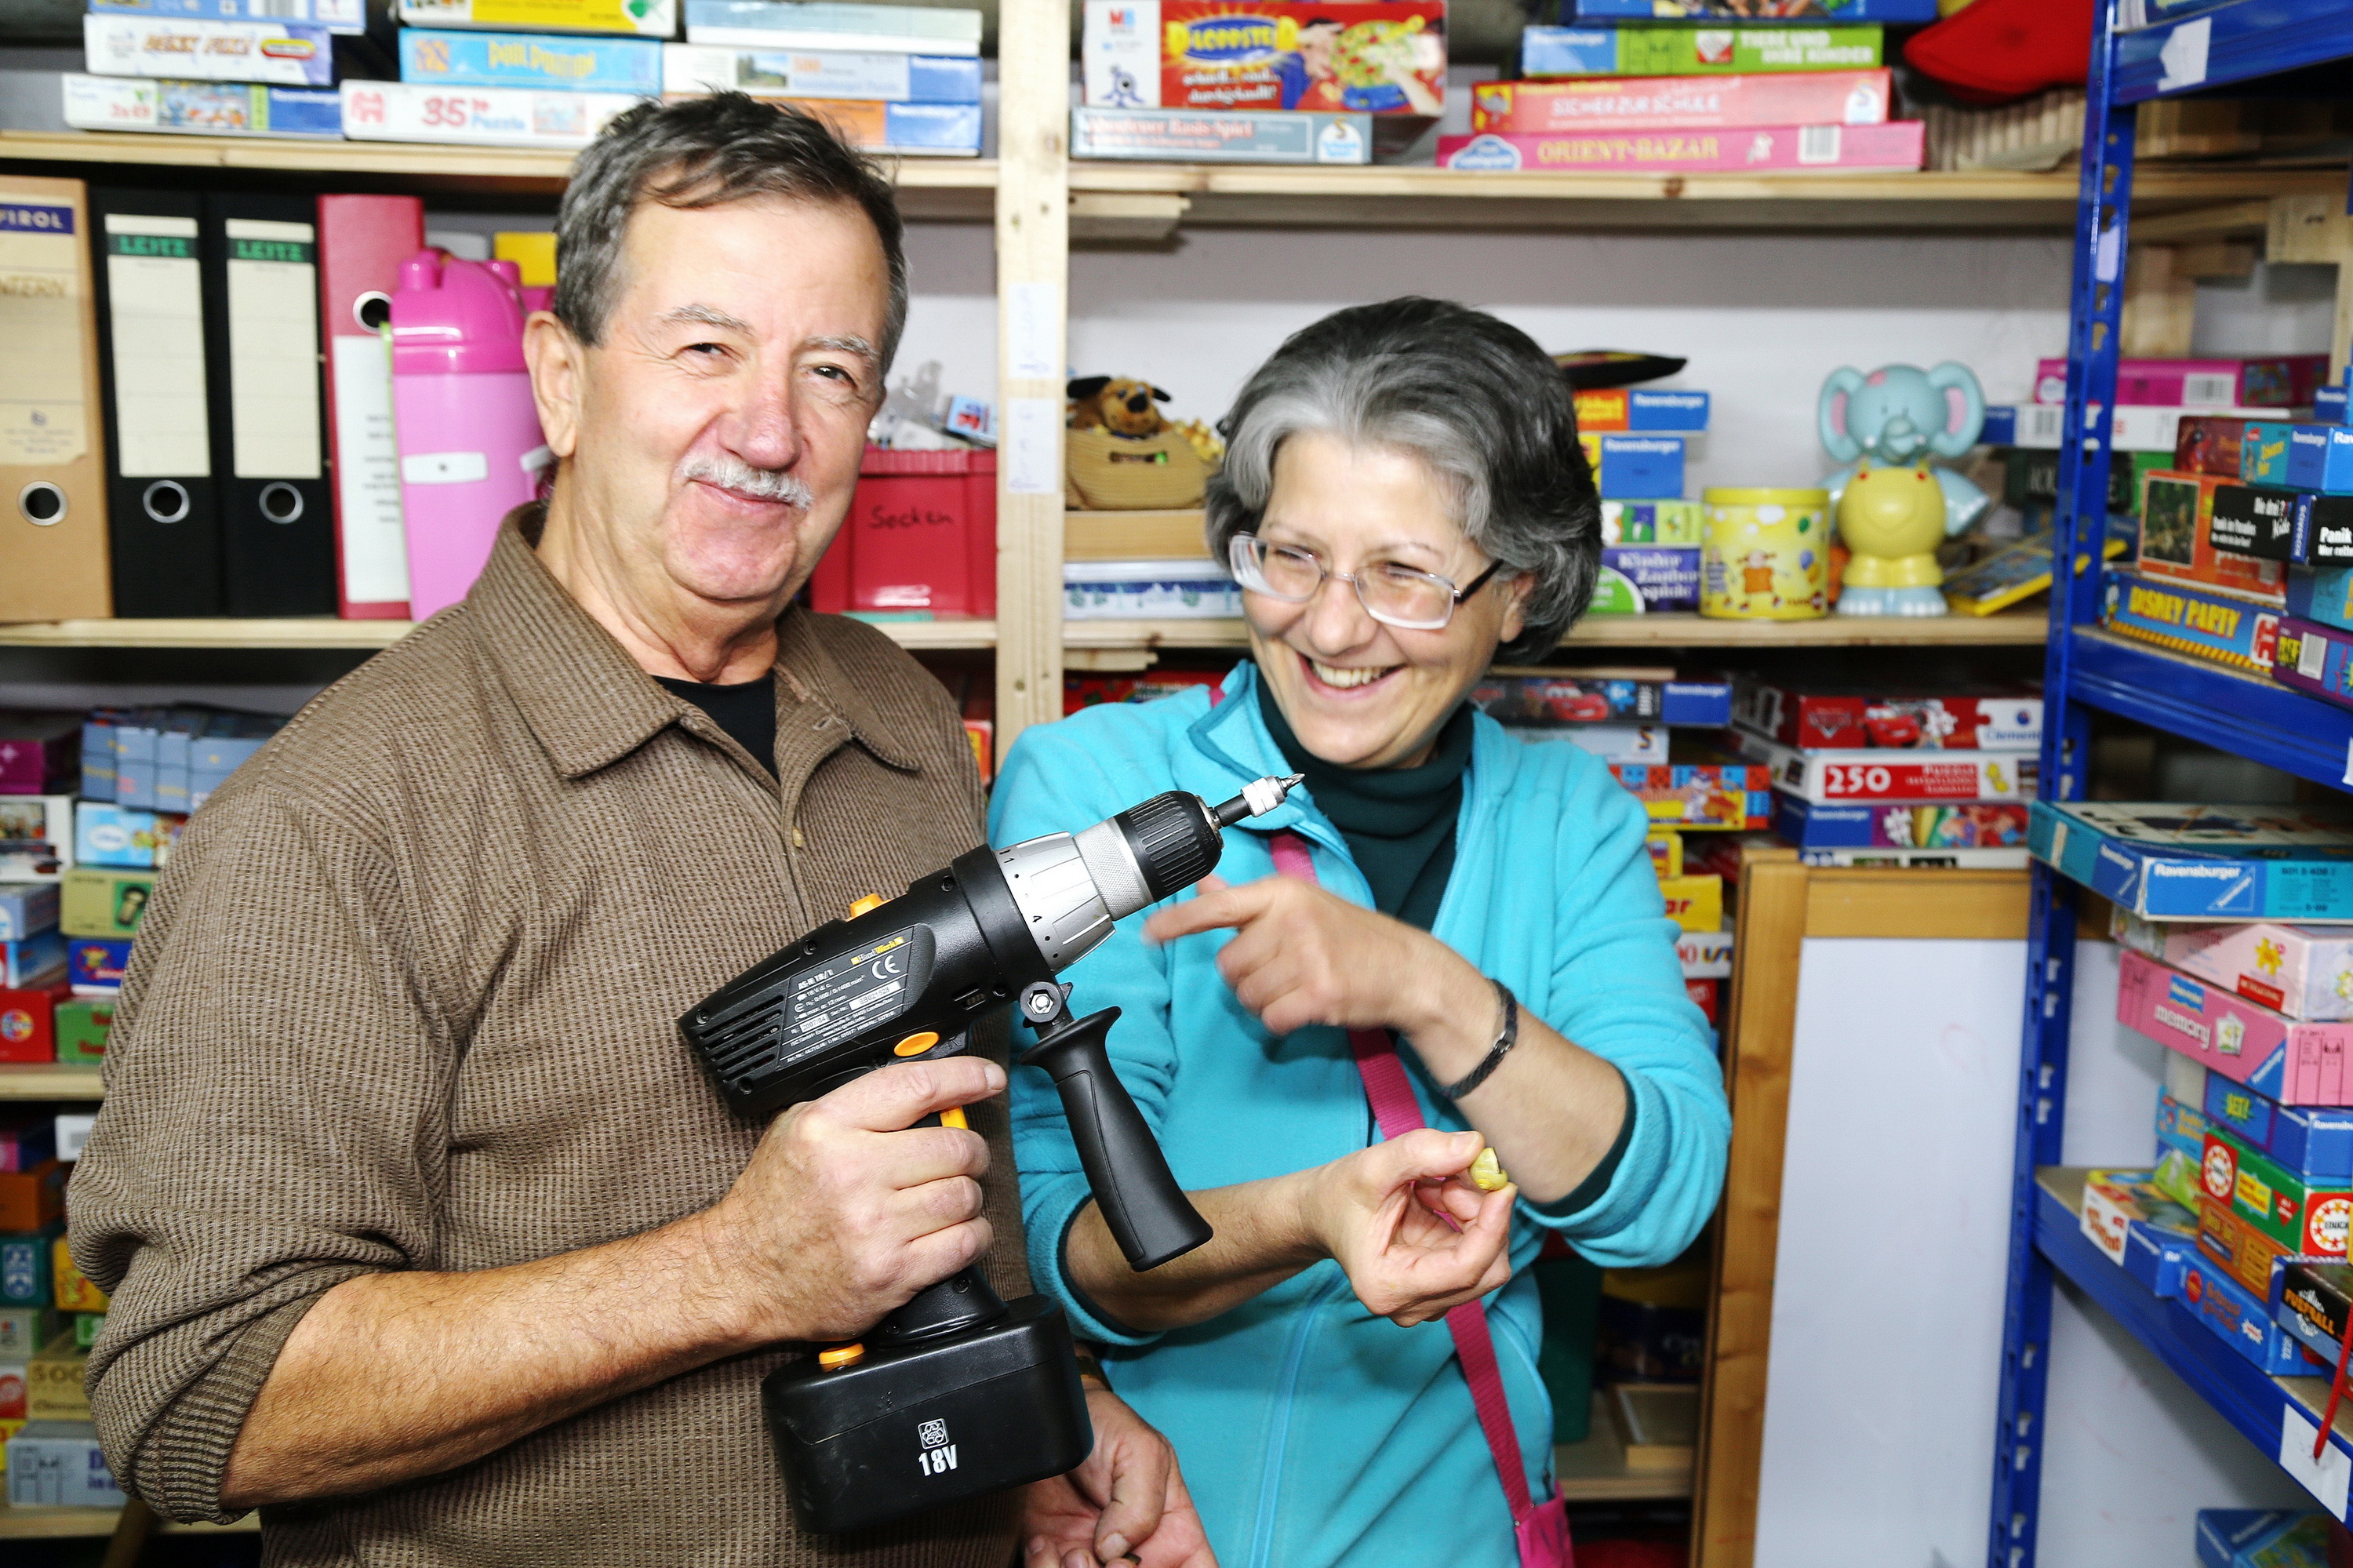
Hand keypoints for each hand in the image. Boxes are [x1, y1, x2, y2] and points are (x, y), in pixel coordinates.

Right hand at [696, 1057, 1000, 1343]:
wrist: (742, 1274)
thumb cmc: (775, 1202)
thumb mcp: (799, 1129)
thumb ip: (859, 1105)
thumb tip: (930, 1088)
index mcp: (828, 1128)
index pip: (918, 1087)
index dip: (966, 1077)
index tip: (988, 1079)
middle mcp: (852, 1174)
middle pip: (955, 1145)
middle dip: (968, 1150)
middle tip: (958, 1157)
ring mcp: (873, 1227)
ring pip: (965, 1194)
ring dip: (967, 1194)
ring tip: (945, 1197)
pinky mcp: (891, 1274)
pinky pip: (966, 1243)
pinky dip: (972, 1234)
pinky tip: (953, 1230)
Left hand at [1021, 1385, 1216, 1567]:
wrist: (1050, 1419)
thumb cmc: (1106, 1425)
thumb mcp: (1141, 1450)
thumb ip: (1141, 1502)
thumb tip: (1115, 1549)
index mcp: (1173, 1533)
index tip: (1155, 1567)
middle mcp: (1136, 1554)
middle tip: (1108, 1561)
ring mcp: (1095, 1560)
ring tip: (1074, 1550)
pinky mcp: (1056, 1559)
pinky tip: (1045, 1543)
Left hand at [1143, 875, 1485, 1043]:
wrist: (1405, 967)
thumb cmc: (1350, 935)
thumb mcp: (1300, 904)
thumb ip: (1246, 901)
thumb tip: (1204, 884)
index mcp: (1281, 894)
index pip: (1217, 907)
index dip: (1178, 921)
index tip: (1149, 932)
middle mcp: (1291, 921)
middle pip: (1228, 965)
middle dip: (1245, 976)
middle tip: (1279, 970)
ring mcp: (1307, 957)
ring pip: (1246, 995)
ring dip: (1263, 1000)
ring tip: (1295, 985)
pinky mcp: (1320, 993)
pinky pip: (1271, 1019)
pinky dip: (1281, 1020)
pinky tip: (1304, 1005)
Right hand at [1299, 1129, 1512, 1326]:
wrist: (1322, 1211)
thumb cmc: (1340, 1194)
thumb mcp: (1373, 1165)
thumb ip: (1421, 1152)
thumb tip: (1476, 1147)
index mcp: (1388, 1287)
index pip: (1465, 1269)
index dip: (1493, 1226)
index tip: (1503, 1185)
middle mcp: (1411, 1306)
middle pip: (1485, 1268)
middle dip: (1483, 1216)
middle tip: (1458, 1173)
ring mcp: (1428, 1300)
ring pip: (1487, 1259)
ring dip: (1476, 1212)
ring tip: (1437, 1182)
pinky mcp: (1441, 1285)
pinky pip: (1478, 1252)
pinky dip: (1470, 1217)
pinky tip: (1440, 1195)